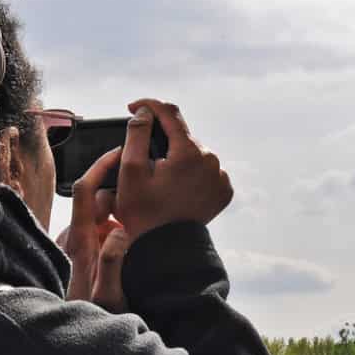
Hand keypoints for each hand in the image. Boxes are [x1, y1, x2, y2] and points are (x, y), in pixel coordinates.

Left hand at [58, 146, 131, 310]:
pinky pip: (100, 233)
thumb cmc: (96, 321)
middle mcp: (75, 242)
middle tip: (142, 202)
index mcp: (80, 244)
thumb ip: (114, 262)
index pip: (84, 190)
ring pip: (99, 216)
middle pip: (95, 200)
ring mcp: (79, 250)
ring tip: (140, 225)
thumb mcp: (110, 295)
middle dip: (118, 195)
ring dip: (119, 214)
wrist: (80, 344)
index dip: (100, 166)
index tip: (120, 153)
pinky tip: (132, 243)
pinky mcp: (84, 258)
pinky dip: (115, 229)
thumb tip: (120, 230)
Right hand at [110, 99, 232, 240]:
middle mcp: (211, 159)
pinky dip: (191, 173)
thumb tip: (145, 112)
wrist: (167, 249)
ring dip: (177, 157)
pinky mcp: (224, 190)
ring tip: (160, 175)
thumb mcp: (131, 171)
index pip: (170, 113)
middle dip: (162, 140)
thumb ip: (137, 134)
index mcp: (188, 152)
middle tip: (143, 155)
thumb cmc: (144, 213)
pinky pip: (206, 171)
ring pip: (195, 153)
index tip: (134, 107)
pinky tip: (177, 186)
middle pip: (183, 136)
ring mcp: (220, 176)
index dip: (149, 105)